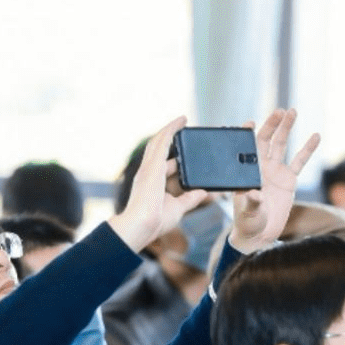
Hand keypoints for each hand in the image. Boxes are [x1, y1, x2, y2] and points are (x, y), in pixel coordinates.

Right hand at [108, 117, 209, 252]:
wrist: (142, 225)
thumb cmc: (155, 221)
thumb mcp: (177, 207)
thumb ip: (189, 199)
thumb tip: (202, 193)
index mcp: (152, 182)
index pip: (163, 164)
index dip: (174, 157)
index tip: (184, 151)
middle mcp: (148, 171)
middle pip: (158, 147)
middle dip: (169, 136)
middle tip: (182, 127)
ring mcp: (149, 167)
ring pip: (159, 141)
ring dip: (170, 129)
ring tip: (182, 120)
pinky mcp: (153, 165)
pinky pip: (163, 142)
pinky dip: (171, 130)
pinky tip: (180, 122)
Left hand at [228, 109, 319, 252]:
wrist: (259, 233)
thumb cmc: (246, 221)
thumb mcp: (246, 211)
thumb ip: (250, 201)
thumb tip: (254, 192)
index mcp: (244, 171)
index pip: (244, 147)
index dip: (246, 134)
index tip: (249, 122)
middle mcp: (259, 166)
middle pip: (265, 140)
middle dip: (272, 124)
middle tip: (280, 111)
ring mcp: (274, 171)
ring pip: (281, 145)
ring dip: (286, 128)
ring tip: (292, 111)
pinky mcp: (288, 180)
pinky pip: (299, 161)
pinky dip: (307, 149)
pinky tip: (315, 136)